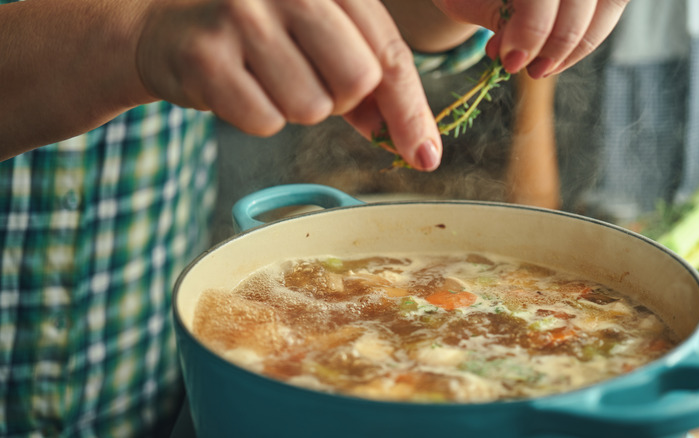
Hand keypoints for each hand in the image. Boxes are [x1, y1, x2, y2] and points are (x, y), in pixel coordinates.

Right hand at [136, 0, 441, 170]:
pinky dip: (257, 117)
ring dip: (294, 108)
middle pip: (357, 81)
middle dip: (339, 100)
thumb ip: (370, 84)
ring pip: (311, 107)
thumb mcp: (321, 41)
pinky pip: (265, 120)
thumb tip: (415, 142)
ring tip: (264, 77)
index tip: (424, 156)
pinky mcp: (207, 54)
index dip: (410, 111)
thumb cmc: (258, 37)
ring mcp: (244, 14)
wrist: (166, 27)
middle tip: (304, 79)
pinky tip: (237, 86)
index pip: (389, 53)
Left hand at [433, 0, 628, 77]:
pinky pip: (611, 7)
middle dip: (556, 43)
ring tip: (543, 69)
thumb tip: (518, 55)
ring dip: (577, 46)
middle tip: (530, 70)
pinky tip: (557, 58)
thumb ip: (495, 18)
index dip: (531, 30)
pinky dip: (587, 38)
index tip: (511, 61)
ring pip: (608, 3)